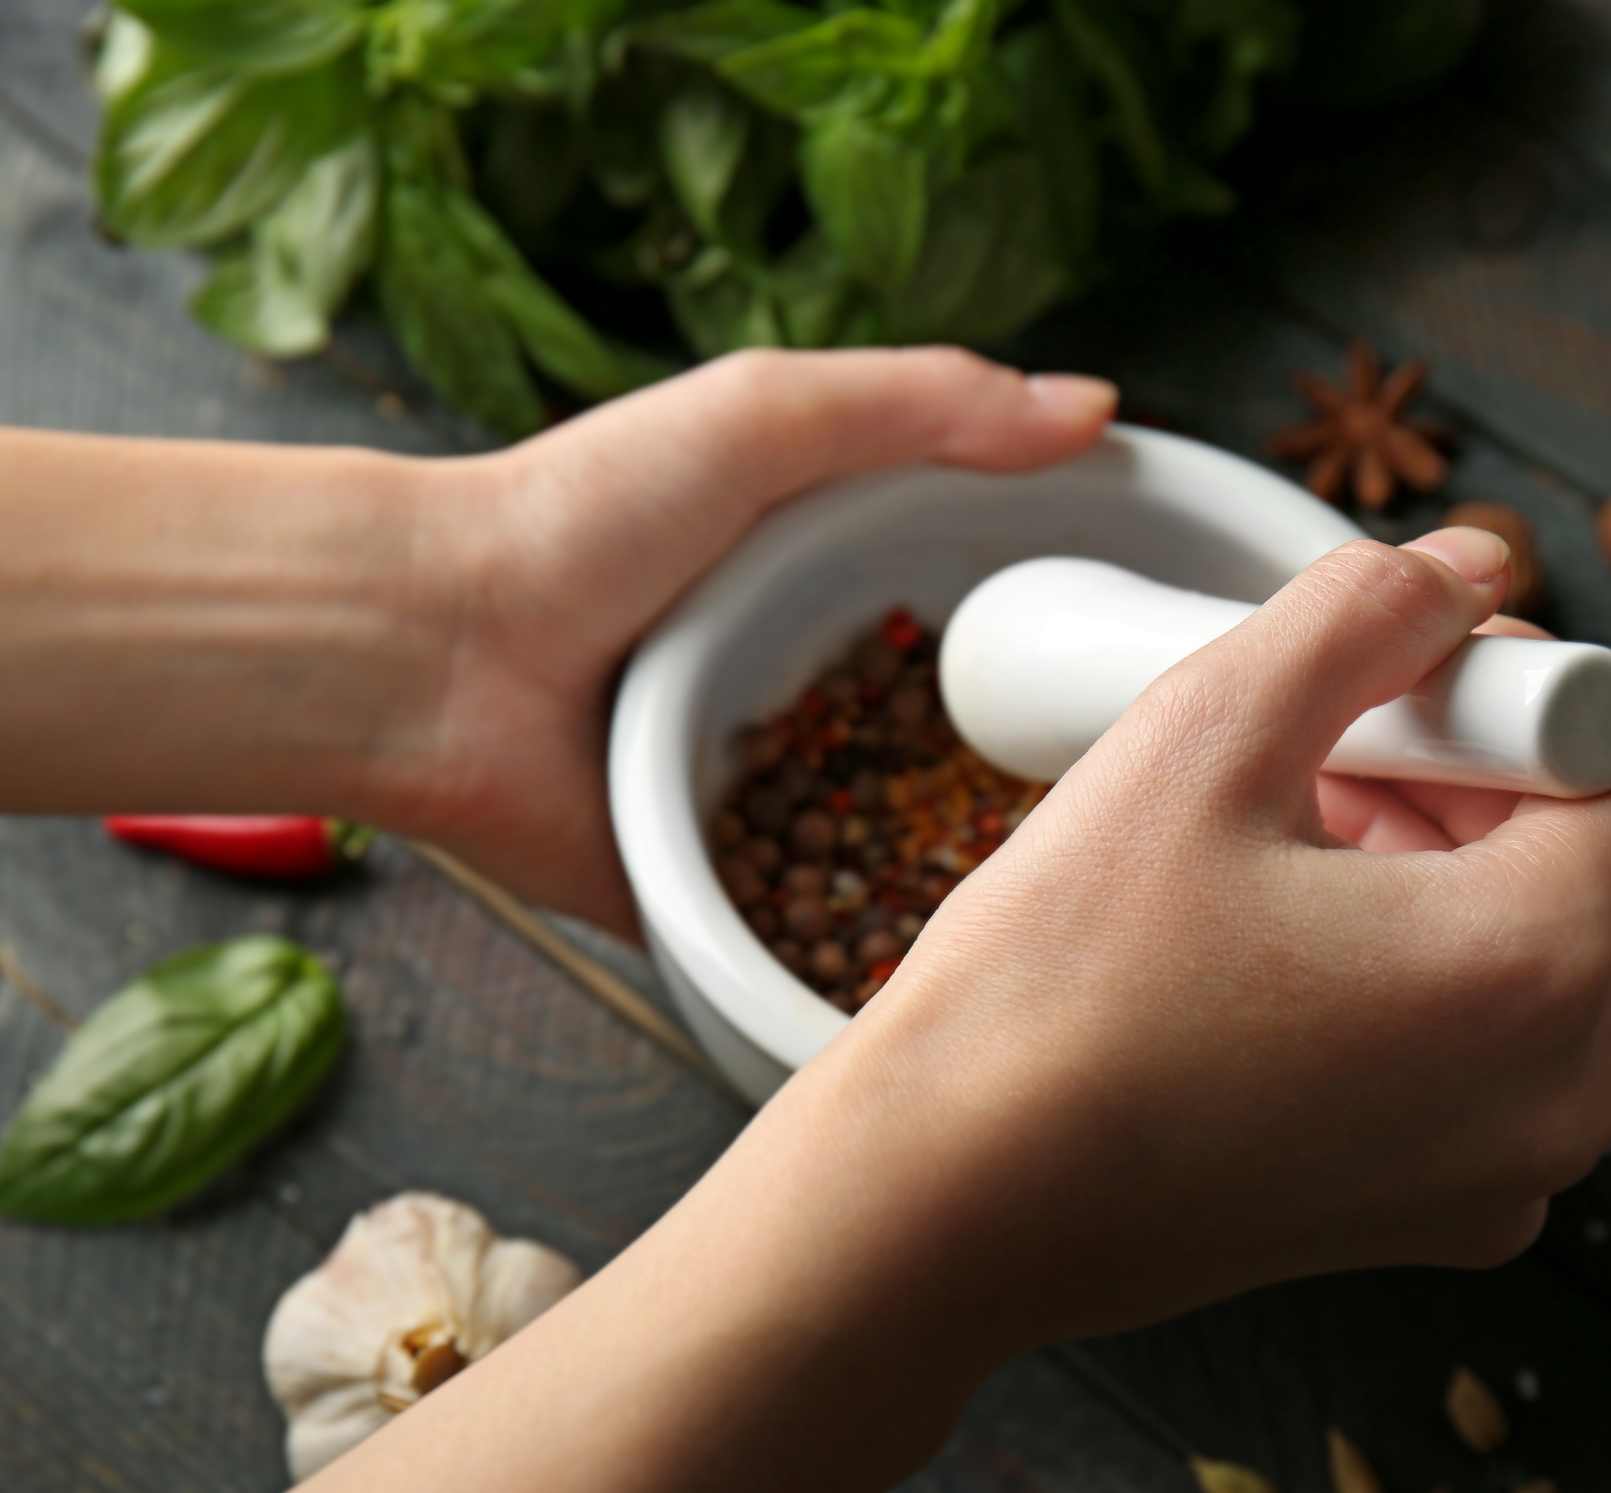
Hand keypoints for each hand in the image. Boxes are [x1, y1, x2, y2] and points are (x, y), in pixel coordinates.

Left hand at [363, 348, 1116, 936]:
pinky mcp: (716, 895)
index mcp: (820, 581)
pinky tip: (976, 967)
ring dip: (979, 868)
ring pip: (905, 846)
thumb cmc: (583, 518)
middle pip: (963, 738)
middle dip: (1050, 770)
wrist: (432, 654)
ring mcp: (766, 801)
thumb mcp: (765, 416)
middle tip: (1166, 798)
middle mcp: (808, 695)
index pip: (983, 606)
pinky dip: (882, 949)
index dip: (1072, 621)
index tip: (1178, 651)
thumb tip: (1091, 410)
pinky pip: (817, 932)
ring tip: (1104, 895)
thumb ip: (924, 406)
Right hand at [777, 525, 1610, 1346]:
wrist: (944, 1201)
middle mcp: (1557, 1098)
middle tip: (1321, 754)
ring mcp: (1498, 1175)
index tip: (1378, 689)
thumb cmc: (1052, 994)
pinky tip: (1269, 941)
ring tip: (1271, 843)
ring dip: (1443, 862)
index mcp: (1532, 973)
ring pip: (1544, 953)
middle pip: (1607, 862)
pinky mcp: (1429, 1212)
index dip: (1508, 689)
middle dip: (1482, 774)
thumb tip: (1460, 566)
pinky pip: (1485, 1050)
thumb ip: (1357, 619)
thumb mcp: (1199, 742)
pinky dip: (1415, 968)